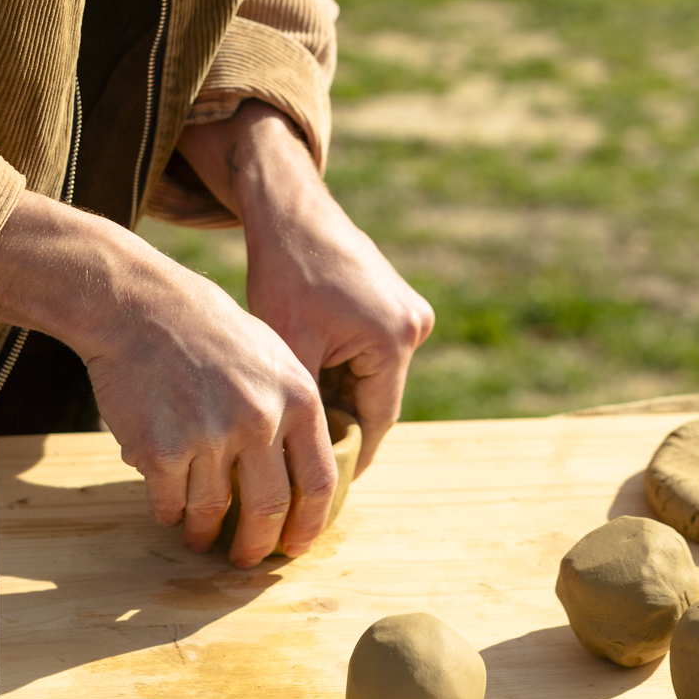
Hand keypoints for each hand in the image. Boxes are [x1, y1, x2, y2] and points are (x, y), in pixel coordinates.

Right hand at [0, 194, 336, 566]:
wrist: (138, 305)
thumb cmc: (205, 327)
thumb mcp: (270, 354)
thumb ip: (291, 408)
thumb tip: (302, 472)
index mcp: (296, 396)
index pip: (319, 480)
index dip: (310, 523)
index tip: (296, 545)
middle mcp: (260, 419)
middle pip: (270, 508)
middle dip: (258, 546)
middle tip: (247, 559)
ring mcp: (210, 436)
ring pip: (212, 512)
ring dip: (205, 533)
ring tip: (198, 535)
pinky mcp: (162, 450)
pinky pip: (168, 504)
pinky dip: (167, 512)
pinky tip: (166, 505)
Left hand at [177, 104, 433, 469]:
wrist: (289, 209)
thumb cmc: (285, 273)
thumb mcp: (289, 347)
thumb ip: (304, 407)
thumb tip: (293, 467)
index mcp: (396, 339)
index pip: (374, 424)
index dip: (344, 459)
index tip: (314, 489)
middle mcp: (413, 324)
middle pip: (373, 400)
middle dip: (336, 426)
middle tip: (296, 459)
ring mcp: (406, 309)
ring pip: (366, 377)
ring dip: (334, 394)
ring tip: (294, 416)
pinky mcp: (390, 298)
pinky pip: (365, 350)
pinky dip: (337, 365)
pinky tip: (302, 373)